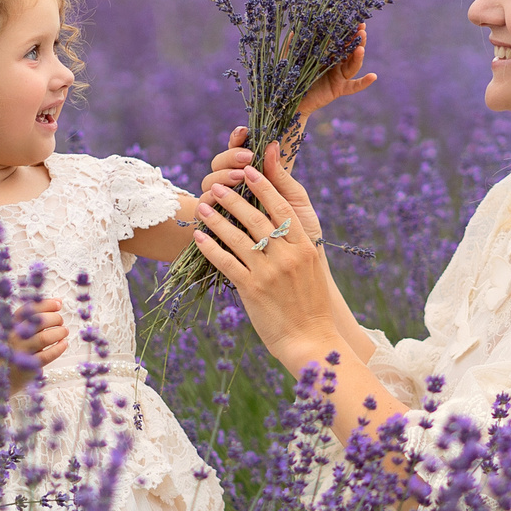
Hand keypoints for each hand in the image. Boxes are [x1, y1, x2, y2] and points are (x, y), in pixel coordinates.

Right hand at [14, 297, 68, 366]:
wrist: (3, 369)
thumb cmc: (17, 344)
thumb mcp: (22, 327)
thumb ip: (38, 314)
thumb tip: (58, 301)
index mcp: (13, 323)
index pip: (30, 308)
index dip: (47, 304)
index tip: (58, 304)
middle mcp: (16, 336)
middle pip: (39, 321)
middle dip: (55, 318)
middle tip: (61, 321)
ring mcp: (22, 351)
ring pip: (44, 338)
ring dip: (59, 332)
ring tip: (64, 331)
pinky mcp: (30, 365)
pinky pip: (47, 355)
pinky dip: (58, 348)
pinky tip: (64, 343)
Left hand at [188, 164, 340, 371]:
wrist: (311, 340)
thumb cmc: (311, 305)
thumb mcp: (310, 269)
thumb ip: (295, 246)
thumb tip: (277, 224)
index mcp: (305, 247)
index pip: (282, 209)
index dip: (265, 187)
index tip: (251, 171)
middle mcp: (288, 256)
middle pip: (256, 218)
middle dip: (234, 198)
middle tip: (217, 185)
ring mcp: (269, 272)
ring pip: (238, 237)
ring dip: (217, 219)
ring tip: (203, 206)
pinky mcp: (253, 290)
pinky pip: (227, 262)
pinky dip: (211, 248)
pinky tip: (199, 238)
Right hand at [205, 129, 324, 249]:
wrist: (301, 276)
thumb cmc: (302, 235)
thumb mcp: (296, 205)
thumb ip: (283, 179)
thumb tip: (273, 145)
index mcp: (253, 181)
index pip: (237, 152)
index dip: (236, 140)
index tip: (244, 132)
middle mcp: (234, 192)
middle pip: (218, 165)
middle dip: (230, 158)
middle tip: (246, 160)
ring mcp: (222, 212)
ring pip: (208, 186)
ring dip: (219, 180)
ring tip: (236, 181)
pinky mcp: (214, 236)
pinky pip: (202, 216)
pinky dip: (205, 210)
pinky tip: (213, 207)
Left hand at [296, 23, 375, 118]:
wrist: (290, 100)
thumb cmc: (291, 78)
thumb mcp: (291, 60)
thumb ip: (293, 47)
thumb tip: (293, 32)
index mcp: (327, 54)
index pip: (341, 40)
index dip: (348, 31)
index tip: (356, 20)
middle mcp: (336, 64)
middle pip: (351, 50)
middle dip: (358, 40)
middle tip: (362, 30)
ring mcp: (339, 77)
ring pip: (353, 65)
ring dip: (359, 57)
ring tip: (361, 48)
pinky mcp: (339, 89)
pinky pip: (353, 86)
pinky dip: (363, 82)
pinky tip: (373, 76)